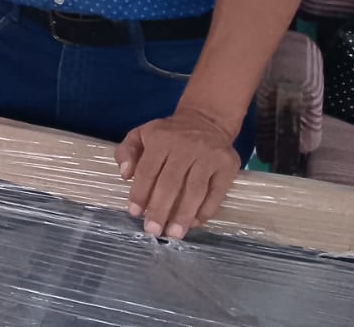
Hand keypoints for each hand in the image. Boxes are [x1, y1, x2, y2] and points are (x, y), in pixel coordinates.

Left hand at [115, 109, 239, 239]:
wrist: (206, 120)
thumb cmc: (168, 134)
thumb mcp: (142, 133)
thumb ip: (127, 152)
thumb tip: (125, 175)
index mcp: (161, 139)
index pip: (148, 170)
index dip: (140, 193)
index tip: (135, 213)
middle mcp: (185, 147)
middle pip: (171, 183)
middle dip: (160, 209)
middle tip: (153, 231)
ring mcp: (208, 156)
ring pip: (195, 190)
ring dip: (184, 215)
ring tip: (174, 233)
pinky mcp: (227, 165)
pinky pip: (217, 192)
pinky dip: (206, 210)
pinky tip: (195, 222)